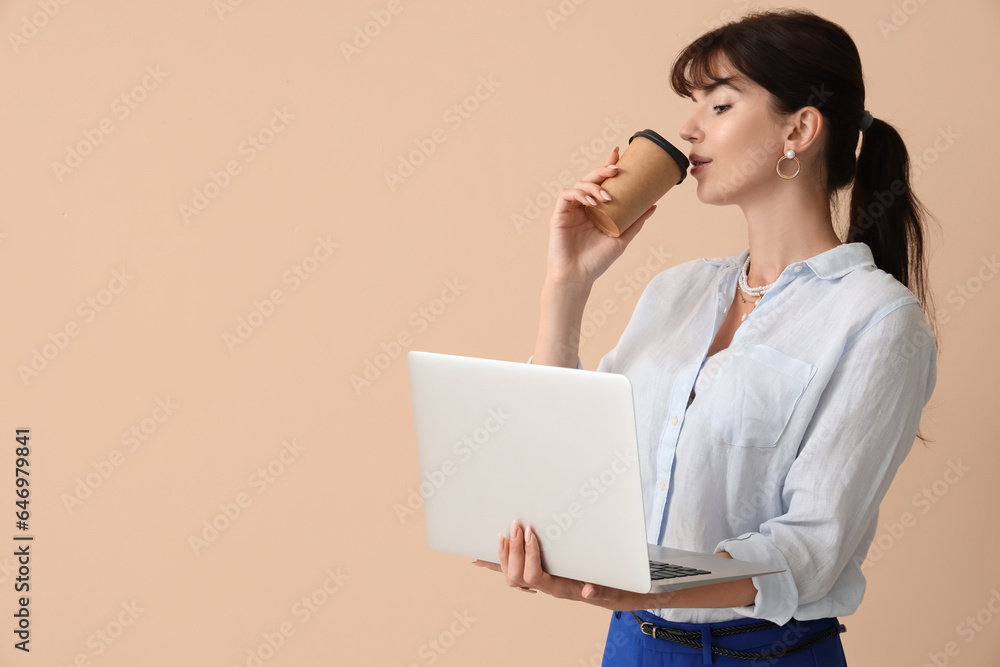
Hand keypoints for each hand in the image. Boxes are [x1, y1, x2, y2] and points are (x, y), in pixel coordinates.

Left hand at [471, 519, 655, 610]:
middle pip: (516, 576)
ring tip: (502, 533)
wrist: (605, 592)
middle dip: (513, 550)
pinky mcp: (534, 575)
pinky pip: (509, 572)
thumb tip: (589, 590)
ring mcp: (537, 582)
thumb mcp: (609, 587)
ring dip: (504, 554)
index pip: (534, 575)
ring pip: (509, 575)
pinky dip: (495, 563)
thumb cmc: (606, 586)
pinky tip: (479, 558)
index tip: (531, 531)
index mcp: (558, 588)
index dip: (530, 554)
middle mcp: (543, 587)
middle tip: (516, 525)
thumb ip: (600, 588)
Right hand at [545, 147, 657, 286]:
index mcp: (596, 210)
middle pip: (591, 180)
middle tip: (616, 168)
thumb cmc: (597, 261)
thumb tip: (653, 205)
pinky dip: (579, 193)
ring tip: (606, 196)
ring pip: (579, 185)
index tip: (619, 153)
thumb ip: (635, 222)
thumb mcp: (621, 239)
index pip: (602, 183)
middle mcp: (582, 207)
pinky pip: (566, 195)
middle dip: (602, 170)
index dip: (608, 166)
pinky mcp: (559, 215)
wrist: (578, 277)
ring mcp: (570, 210)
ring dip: (593, 185)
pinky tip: (590, 200)